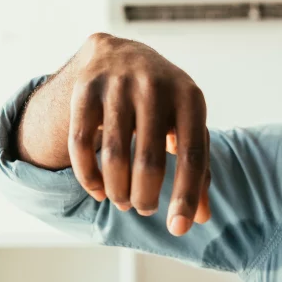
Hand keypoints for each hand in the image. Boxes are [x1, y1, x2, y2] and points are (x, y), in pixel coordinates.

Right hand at [68, 33, 211, 235]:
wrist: (120, 53)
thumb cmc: (162, 103)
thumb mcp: (187, 124)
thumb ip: (197, 168)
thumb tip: (200, 218)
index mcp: (190, 97)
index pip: (192, 156)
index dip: (185, 196)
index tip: (178, 228)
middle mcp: (155, 86)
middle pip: (149, 161)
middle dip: (145, 197)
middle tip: (143, 208)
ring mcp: (118, 85)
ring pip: (114, 156)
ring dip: (118, 191)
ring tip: (123, 201)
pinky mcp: (85, 89)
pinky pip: (81, 144)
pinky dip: (89, 176)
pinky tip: (98, 191)